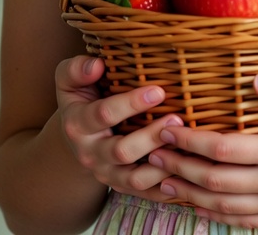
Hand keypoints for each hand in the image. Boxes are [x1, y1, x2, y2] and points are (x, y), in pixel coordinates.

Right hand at [55, 55, 182, 197]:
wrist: (77, 134)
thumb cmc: (81, 96)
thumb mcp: (69, 79)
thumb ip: (77, 69)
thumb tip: (97, 65)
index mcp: (78, 124)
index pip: (104, 115)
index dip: (131, 103)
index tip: (158, 91)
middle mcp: (90, 154)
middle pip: (122, 151)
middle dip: (151, 137)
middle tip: (178, 119)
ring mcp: (107, 173)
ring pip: (135, 178)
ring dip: (162, 165)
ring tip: (185, 146)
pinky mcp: (122, 186)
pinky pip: (146, 193)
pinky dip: (167, 188)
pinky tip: (187, 174)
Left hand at [148, 73, 257, 227]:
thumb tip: (254, 81)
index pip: (225, 149)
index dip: (191, 140)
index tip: (168, 126)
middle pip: (215, 180)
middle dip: (179, 165)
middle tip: (150, 151)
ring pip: (223, 207)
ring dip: (189, 192)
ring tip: (162, 177)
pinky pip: (242, 221)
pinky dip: (214, 214)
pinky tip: (198, 204)